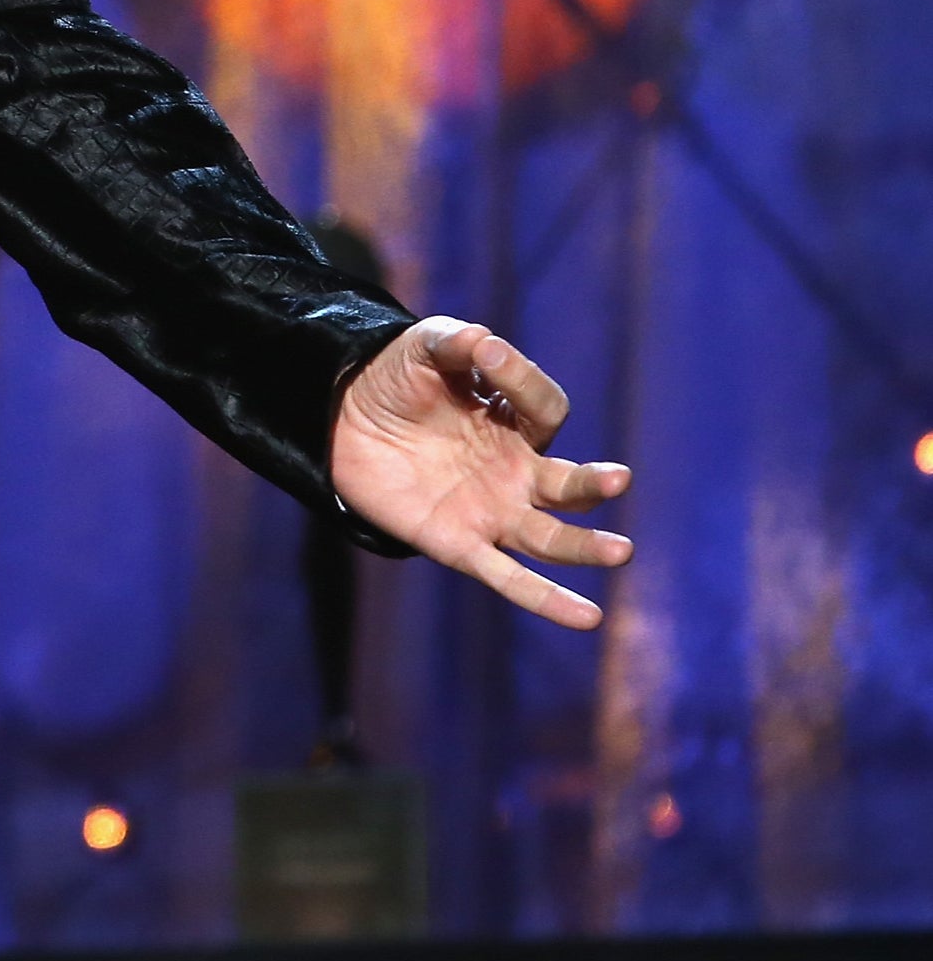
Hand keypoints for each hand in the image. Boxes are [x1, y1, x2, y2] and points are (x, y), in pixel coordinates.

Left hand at [331, 317, 632, 628]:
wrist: (339, 418)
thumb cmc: (395, 380)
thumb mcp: (423, 349)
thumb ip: (455, 343)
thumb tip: (483, 343)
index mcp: (515, 421)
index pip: (543, 408)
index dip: (519, 380)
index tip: (486, 355)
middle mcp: (516, 471)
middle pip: (569, 485)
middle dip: (594, 484)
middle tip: (620, 479)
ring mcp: (492, 512)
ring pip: (550, 538)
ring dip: (585, 547)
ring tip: (621, 551)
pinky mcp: (459, 544)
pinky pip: (508, 577)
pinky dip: (546, 599)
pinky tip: (587, 617)